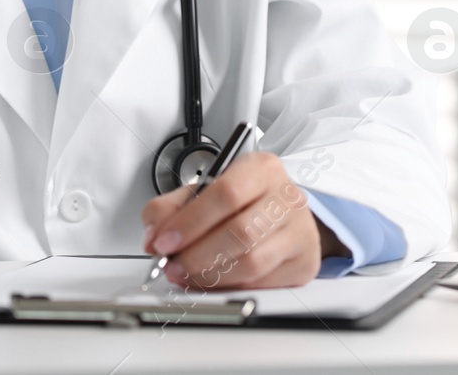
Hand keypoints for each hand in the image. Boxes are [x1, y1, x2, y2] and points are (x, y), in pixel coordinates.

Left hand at [139, 152, 345, 289]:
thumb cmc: (243, 199)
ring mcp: (300, 231)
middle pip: (240, 232)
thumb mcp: (204, 190)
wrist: (283, 212)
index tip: (164, 241)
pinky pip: (261, 284)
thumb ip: (172, 207)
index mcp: (262, 169)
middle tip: (171, 264)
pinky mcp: (304, 263)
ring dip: (210, 275)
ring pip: (251, 262)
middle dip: (196, 254)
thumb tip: (154, 236)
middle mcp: (286, 197)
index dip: (190, 222)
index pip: (226, 193)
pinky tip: (211, 281)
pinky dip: (229, 287)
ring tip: (186, 274)